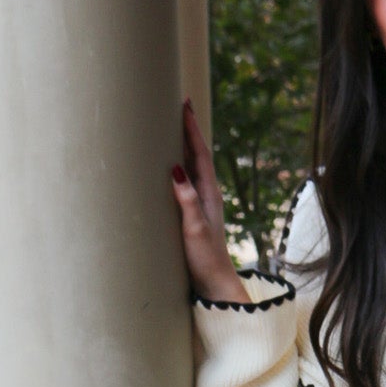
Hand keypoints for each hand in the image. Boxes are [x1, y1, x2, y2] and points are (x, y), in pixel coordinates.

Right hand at [171, 100, 248, 303]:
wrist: (215, 283)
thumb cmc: (206, 259)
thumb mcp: (195, 229)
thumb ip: (188, 201)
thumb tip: (177, 170)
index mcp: (209, 193)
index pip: (199, 152)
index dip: (191, 128)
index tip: (184, 104)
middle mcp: (207, 193)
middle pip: (195, 152)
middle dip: (187, 128)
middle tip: (179, 103)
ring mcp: (200, 202)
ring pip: (190, 165)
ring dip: (182, 143)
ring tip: (171, 124)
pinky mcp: (193, 212)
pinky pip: (185, 179)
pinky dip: (177, 163)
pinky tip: (170, 162)